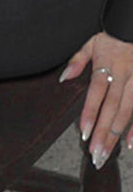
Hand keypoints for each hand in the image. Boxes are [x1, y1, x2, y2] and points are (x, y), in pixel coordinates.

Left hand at [59, 31, 132, 168]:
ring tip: (106, 153)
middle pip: (112, 108)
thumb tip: (64, 77)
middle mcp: (125, 76)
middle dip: (102, 133)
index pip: (97, 93)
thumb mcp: (93, 42)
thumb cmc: (115, 37)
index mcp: (108, 66)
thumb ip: (78, 60)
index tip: (83, 133)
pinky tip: (130, 144)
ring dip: (116, 135)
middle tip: (95, 154)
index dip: (90, 113)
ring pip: (128, 112)